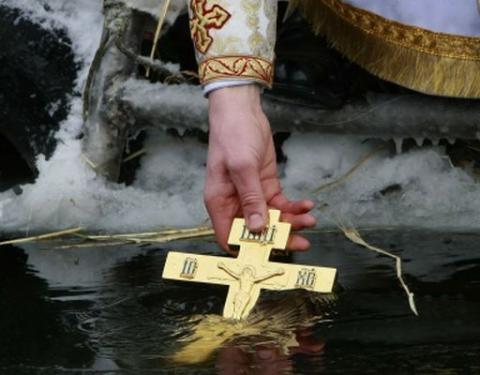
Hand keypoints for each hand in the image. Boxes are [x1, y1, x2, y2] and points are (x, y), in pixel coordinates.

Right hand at [205, 85, 315, 251]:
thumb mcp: (242, 167)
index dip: (247, 249)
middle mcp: (235, 203)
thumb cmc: (233, 136)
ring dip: (291, 222)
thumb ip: (251, 199)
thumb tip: (257, 228)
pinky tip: (306, 204)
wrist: (242, 112)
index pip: (229, 237)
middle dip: (279, 238)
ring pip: (272, 219)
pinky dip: (294, 207)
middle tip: (301, 242)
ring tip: (309, 219)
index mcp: (221, 203)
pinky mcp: (266, 186)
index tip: (270, 254)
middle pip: (256, 232)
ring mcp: (252, 195)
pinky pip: (281, 204)